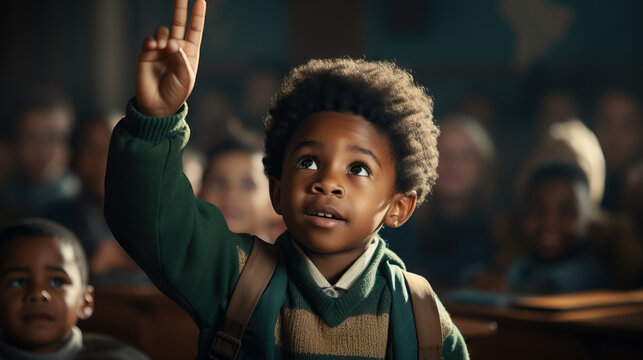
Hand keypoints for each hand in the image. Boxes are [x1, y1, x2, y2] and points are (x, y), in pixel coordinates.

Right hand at [135, 0, 206, 116]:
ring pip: (163, 31)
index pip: (195, 30)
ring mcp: (161, 49)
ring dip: (164, 36)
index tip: (201, 1)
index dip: (197, 16)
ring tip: (164, 48)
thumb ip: (181, 59)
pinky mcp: (147, 53)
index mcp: (189, 53)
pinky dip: (152, 41)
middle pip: (179, 22)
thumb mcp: (185, 78)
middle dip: (180, 8)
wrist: (158, 105)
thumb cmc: (176, 93)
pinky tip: (154, 48)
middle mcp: (176, 48)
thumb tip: (172, 42)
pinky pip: (150, 39)